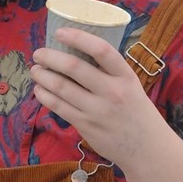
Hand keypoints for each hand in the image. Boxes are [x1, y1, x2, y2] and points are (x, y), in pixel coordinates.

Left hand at [31, 26, 182, 181]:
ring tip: (35, 70)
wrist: (147, 150)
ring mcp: (97, 110)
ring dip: (43, 76)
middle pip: (74, 67)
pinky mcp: (86, 126)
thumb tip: (77, 54)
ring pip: (61, 87)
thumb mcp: (132, 87)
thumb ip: (109, 73)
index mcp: (126, 76)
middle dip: (50, 57)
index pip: (101, 50)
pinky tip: (39, 90)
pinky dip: (45, 96)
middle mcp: (112, 91)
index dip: (78, 37)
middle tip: (38, 53)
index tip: (60, 32)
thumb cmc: (137, 113)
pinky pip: (59, 107)